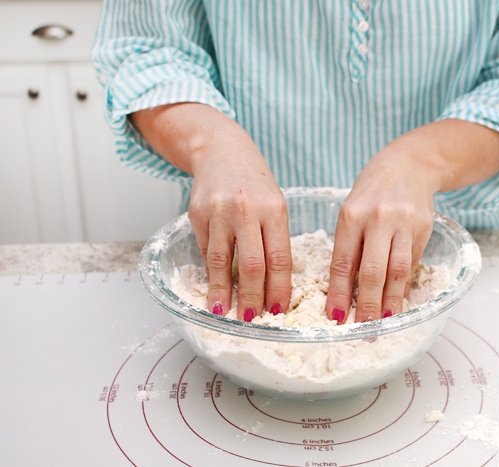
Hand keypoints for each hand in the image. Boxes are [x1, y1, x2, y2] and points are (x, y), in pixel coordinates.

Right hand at [130, 104, 291, 320]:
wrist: (221, 151)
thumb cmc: (255, 184)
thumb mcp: (275, 206)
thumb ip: (274, 239)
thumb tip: (272, 286)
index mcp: (275, 209)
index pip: (279, 258)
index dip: (278, 289)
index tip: (278, 310)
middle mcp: (247, 210)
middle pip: (251, 265)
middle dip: (251, 297)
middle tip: (250, 319)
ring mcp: (219, 212)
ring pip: (221, 262)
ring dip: (222, 292)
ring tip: (224, 312)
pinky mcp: (196, 214)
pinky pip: (205, 250)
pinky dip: (210, 272)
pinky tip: (213, 288)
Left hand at [325, 145, 435, 322]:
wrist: (409, 165)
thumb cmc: (372, 193)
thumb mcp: (351, 212)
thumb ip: (351, 247)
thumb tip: (349, 291)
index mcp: (351, 216)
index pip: (343, 263)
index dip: (339, 294)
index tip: (335, 318)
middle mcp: (378, 219)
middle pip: (373, 272)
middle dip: (368, 305)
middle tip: (364, 329)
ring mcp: (404, 223)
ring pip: (397, 271)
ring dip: (391, 300)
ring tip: (384, 321)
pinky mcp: (424, 227)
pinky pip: (412, 262)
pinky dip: (403, 284)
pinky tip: (398, 300)